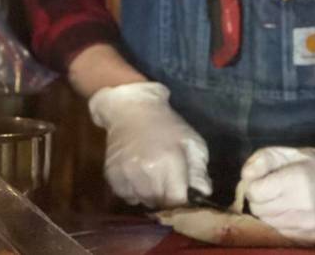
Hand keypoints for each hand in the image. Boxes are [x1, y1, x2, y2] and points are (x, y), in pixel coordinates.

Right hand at [89, 82, 210, 207]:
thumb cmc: (166, 124)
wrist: (131, 109)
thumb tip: (203, 193)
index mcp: (170, 161)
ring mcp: (126, 173)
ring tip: (153, 179)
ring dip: (149, 196)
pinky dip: (133, 192)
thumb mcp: (191, 141)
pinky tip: (138, 177)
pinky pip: (126, 196)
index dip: (182, 202)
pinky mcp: (111, 174)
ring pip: (142, 202)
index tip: (183, 196)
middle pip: (159, 204)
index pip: (176, 201)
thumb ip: (199, 170)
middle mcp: (146, 171)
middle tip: (168, 184)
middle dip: (166, 198)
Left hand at [240, 143, 314, 243]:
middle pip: (259, 209)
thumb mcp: (290, 153)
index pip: (255, 192)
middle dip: (259, 199)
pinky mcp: (312, 237)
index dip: (254, 185)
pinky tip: (292, 210)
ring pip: (268, 222)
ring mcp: (309, 225)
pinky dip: (280, 222)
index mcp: (297, 180)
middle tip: (271, 189)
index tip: (262, 180)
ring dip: (269, 211)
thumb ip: (264, 159)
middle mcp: (303, 205)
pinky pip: (281, 232)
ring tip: (282, 199)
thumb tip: (245, 175)